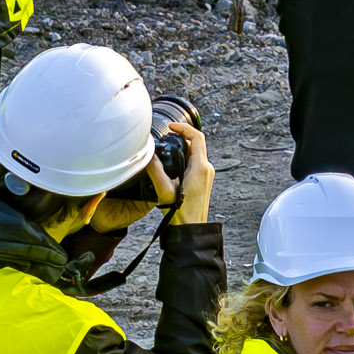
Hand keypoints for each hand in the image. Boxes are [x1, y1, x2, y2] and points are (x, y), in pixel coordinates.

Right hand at [86, 123, 210, 230]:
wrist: (191, 227)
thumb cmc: (180, 212)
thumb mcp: (164, 189)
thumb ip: (155, 170)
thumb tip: (147, 155)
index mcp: (201, 167)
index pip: (197, 138)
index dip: (184, 128)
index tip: (171, 126)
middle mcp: (206, 168)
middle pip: (196, 144)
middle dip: (181, 137)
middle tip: (165, 136)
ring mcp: (206, 174)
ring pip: (195, 153)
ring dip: (182, 147)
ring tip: (166, 147)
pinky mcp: (202, 179)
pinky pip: (194, 161)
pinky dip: (184, 157)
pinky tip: (171, 162)